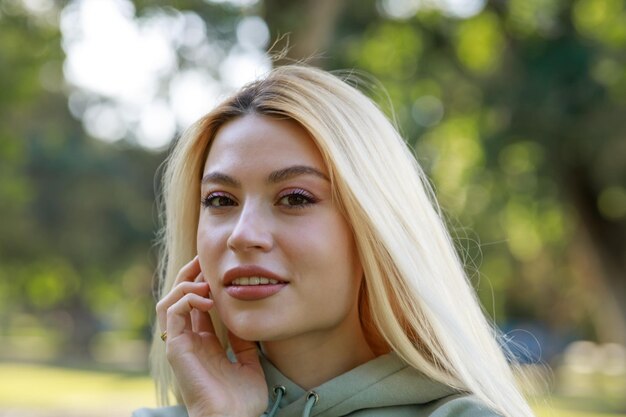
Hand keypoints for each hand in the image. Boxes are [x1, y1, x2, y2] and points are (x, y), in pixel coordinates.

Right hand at [156, 256, 267, 416]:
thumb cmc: (242, 399)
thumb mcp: (248, 360)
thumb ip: (242, 338)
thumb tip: (244, 313)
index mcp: (203, 343)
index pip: (195, 305)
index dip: (203, 284)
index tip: (217, 269)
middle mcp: (188, 340)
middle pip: (178, 299)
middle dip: (189, 276)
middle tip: (204, 260)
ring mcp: (180, 344)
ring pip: (168, 302)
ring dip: (185, 284)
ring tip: (205, 280)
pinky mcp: (175, 348)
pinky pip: (172, 313)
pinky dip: (187, 298)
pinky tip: (207, 298)